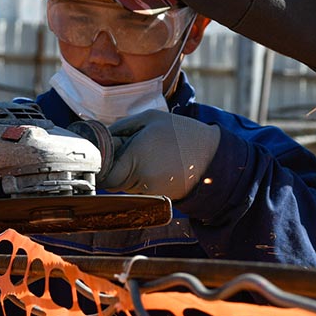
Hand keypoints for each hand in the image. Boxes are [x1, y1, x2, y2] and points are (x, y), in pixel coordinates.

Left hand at [101, 110, 220, 200]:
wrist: (213, 158)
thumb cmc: (182, 134)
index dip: (103, 163)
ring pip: (125, 186)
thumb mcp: (149, 118)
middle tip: (127, 149)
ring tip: (146, 155)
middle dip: (115, 166)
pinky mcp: (157, 197)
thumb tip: (102, 137)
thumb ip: (121, 127)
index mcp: (135, 157)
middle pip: (113, 181)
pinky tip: (155, 165)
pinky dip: (141, 179)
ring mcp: (149, 192)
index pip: (104, 173)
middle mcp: (140, 179)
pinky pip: (139, 190)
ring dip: (128, 172)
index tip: (108, 151)